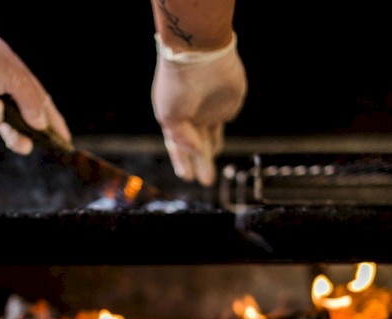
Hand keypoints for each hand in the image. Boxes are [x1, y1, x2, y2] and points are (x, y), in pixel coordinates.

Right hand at [152, 33, 246, 186]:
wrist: (199, 54)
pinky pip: (225, 121)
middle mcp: (192, 115)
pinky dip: (220, 137)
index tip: (186, 177)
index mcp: (174, 117)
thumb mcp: (170, 118)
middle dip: (199, 164)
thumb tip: (199, 153)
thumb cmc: (177, 84)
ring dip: (210, 157)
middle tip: (204, 183)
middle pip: (196, 146)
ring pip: (211, 139)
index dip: (181, 161)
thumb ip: (184, 141)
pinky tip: (218, 148)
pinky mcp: (230, 103)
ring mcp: (211, 110)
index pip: (178, 146)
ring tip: (209, 177)